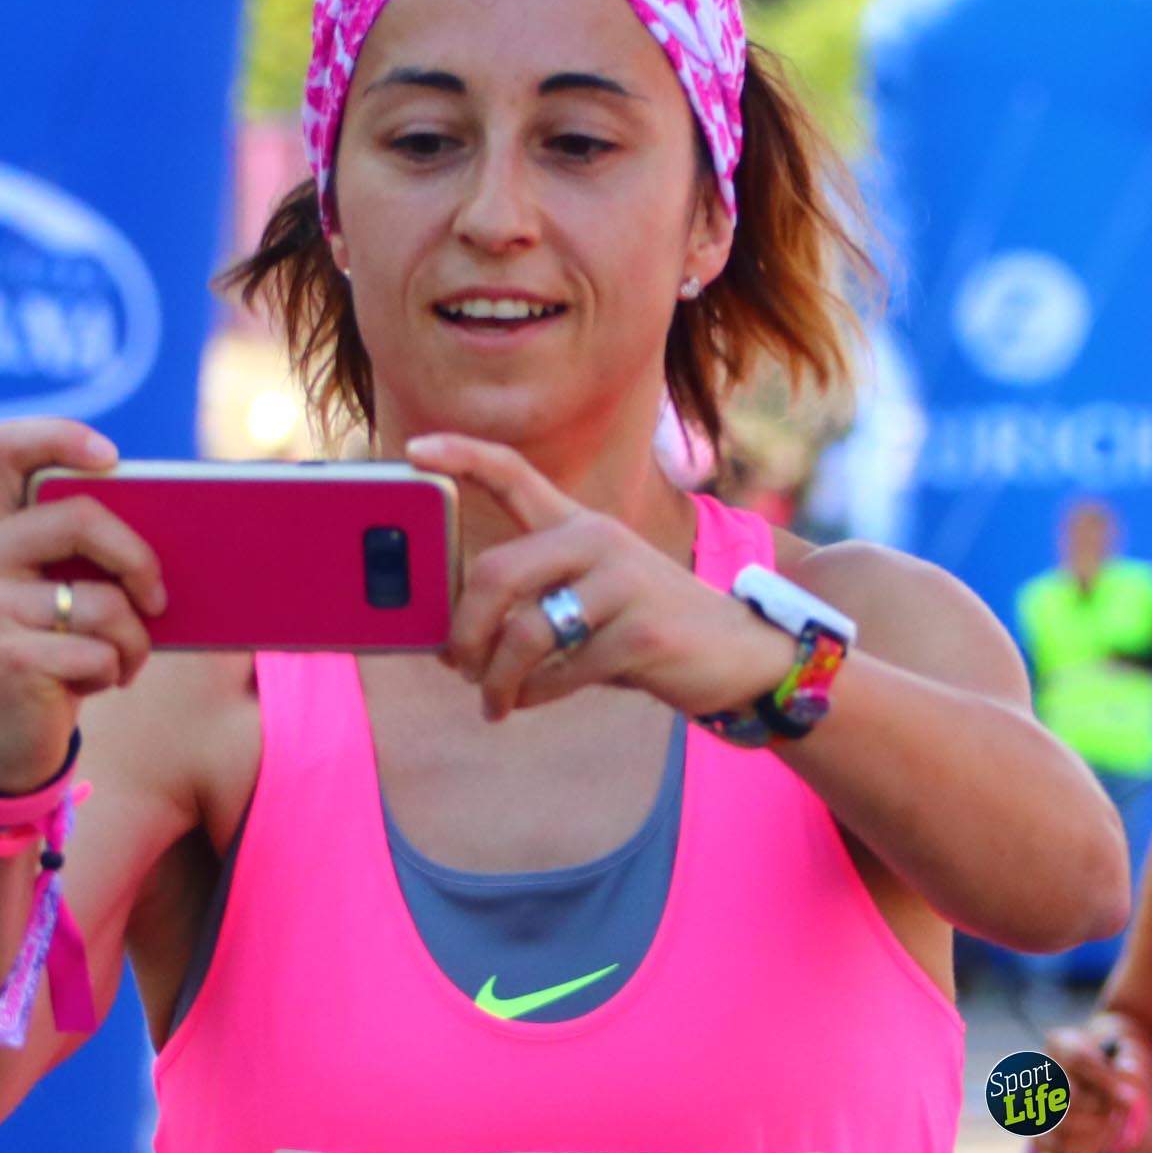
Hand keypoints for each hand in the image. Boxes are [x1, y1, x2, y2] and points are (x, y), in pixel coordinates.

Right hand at [0, 418, 166, 790]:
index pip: (9, 447)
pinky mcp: (8, 657)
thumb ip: (90, 556)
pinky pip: (100, 652)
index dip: (60, 435)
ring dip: (133, 640)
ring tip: (119, 660)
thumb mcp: (61, 594)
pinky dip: (115, 673)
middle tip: (158, 599)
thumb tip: (185, 531)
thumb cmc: (52, 652)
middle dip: (139, 559)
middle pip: (79, 519)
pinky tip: (89, 685)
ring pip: (102, 601)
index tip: (112, 456)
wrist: (4, 741)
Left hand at [410, 434, 791, 723]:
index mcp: (579, 524)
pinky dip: (534, 695)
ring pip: (523, 632)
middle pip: (495, 573)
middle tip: (455, 665)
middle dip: (462, 630)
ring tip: (491, 700)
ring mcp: (624, 583)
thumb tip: (448, 638)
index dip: (461, 457)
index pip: (513, 474)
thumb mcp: (590, 598)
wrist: (738, 653)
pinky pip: (560, 670)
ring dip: (495, 678)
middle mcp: (599, 540)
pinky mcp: (642, 632)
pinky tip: (530, 701)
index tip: (414, 451)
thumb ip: (535, 601)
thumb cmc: (642, 630)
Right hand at [1025, 1011, 1151, 1152]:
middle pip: (1071, 1097)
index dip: (1106, 1082)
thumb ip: (1130, 1063)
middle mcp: (1040, 1072)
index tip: (1132, 1100)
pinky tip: (1100, 1135)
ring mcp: (1033, 1104)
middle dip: (1102, 1108)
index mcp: (1060, 1042)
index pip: (1078, 1059)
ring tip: (1111, 1120)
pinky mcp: (1038, 1134)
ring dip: (1097, 1128)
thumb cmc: (1112, 1064)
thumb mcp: (1128, 1054)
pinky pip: (1060, 1148)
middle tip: (1118, 1108)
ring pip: (1064, 1126)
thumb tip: (1126, 1079)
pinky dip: (1087, 1147)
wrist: (1097, 1082)